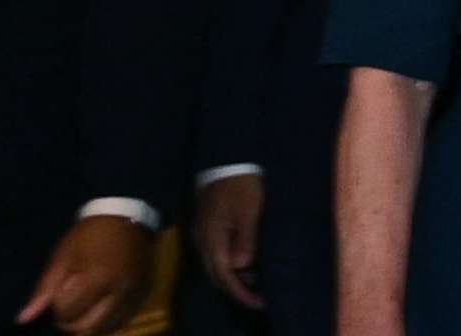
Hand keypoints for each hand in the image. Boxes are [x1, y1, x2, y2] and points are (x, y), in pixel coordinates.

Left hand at [17, 215, 153, 334]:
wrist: (128, 215)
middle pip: (88, 329)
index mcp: (97, 278)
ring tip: (86, 305)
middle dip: (72, 322)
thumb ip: (45, 288)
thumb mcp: (63, 255)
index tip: (62, 289)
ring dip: (90, 324)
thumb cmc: (90, 234)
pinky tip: (102, 306)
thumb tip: (23, 319)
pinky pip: (122, 321)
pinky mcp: (144, 296)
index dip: (58, 305)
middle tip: (70, 305)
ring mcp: (134, 296)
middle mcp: (119, 292)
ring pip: (106, 329)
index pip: (68, 313)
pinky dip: (108, 320)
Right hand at [191, 173, 266, 309]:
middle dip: (236, 289)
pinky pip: (214, 253)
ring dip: (231, 277)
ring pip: (214, 265)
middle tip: (258, 297)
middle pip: (216, 274)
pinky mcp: (205, 226)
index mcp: (213, 238)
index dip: (241, 292)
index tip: (259, 301)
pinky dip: (227, 264)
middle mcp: (203, 239)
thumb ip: (245, 239)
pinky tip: (242, 263)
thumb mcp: (249, 211)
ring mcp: (201, 233)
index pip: (224, 275)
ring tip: (254, 283)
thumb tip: (241, 267)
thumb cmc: (241, 185)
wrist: (226, 159)